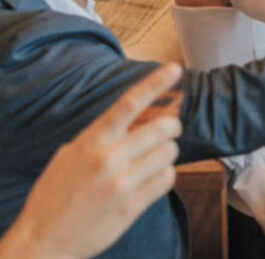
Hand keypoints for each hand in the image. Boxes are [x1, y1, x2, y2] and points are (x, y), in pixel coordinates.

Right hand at [0, 64, 182, 258]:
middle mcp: (109, 159)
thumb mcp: (70, 155)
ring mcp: (122, 183)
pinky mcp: (132, 206)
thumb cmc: (56, 194)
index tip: (175, 69)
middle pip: (164, 127)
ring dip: (166, 154)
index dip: (155, 83)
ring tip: (150, 161)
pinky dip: (164, 176)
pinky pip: (167, 179)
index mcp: (92, 141)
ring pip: (170, 153)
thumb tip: (137, 117)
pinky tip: (150, 180)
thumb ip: (102, 136)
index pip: (129, 103)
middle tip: (165, 133)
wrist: (44, 240)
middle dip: (170, 127)